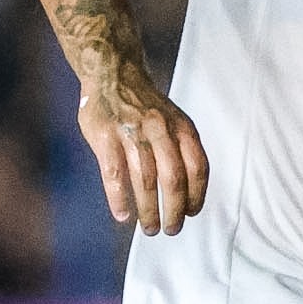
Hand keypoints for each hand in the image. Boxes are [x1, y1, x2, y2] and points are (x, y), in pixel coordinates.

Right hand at [77, 65, 208, 234]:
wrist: (112, 74)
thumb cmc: (146, 106)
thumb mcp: (174, 119)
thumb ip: (182, 149)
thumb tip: (189, 194)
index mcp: (182, 127)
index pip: (197, 168)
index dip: (196, 195)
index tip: (191, 213)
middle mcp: (160, 129)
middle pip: (173, 180)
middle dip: (174, 211)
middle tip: (171, 230)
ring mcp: (131, 133)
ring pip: (144, 181)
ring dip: (149, 211)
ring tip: (150, 228)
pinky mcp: (105, 137)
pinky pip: (114, 175)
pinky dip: (119, 199)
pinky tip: (123, 216)